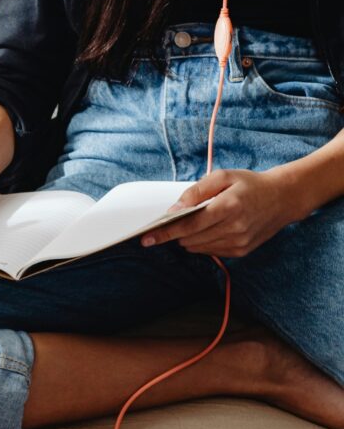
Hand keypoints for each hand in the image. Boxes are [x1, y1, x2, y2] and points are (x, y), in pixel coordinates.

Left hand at [140, 168, 300, 257]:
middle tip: (163, 226)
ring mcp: (239, 242)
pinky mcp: (242, 251)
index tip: (146, 238)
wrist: (283, 198)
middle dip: (174, 234)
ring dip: (187, 239)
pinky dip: (201, 243)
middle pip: (190, 238)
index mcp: (228, 206)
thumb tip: (174, 209)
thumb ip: (196, 191)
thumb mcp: (222, 176)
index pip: (188, 225)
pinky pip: (211, 252)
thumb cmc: (250, 184)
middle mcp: (234, 228)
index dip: (165, 232)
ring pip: (198, 247)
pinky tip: (205, 231)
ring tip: (188, 225)